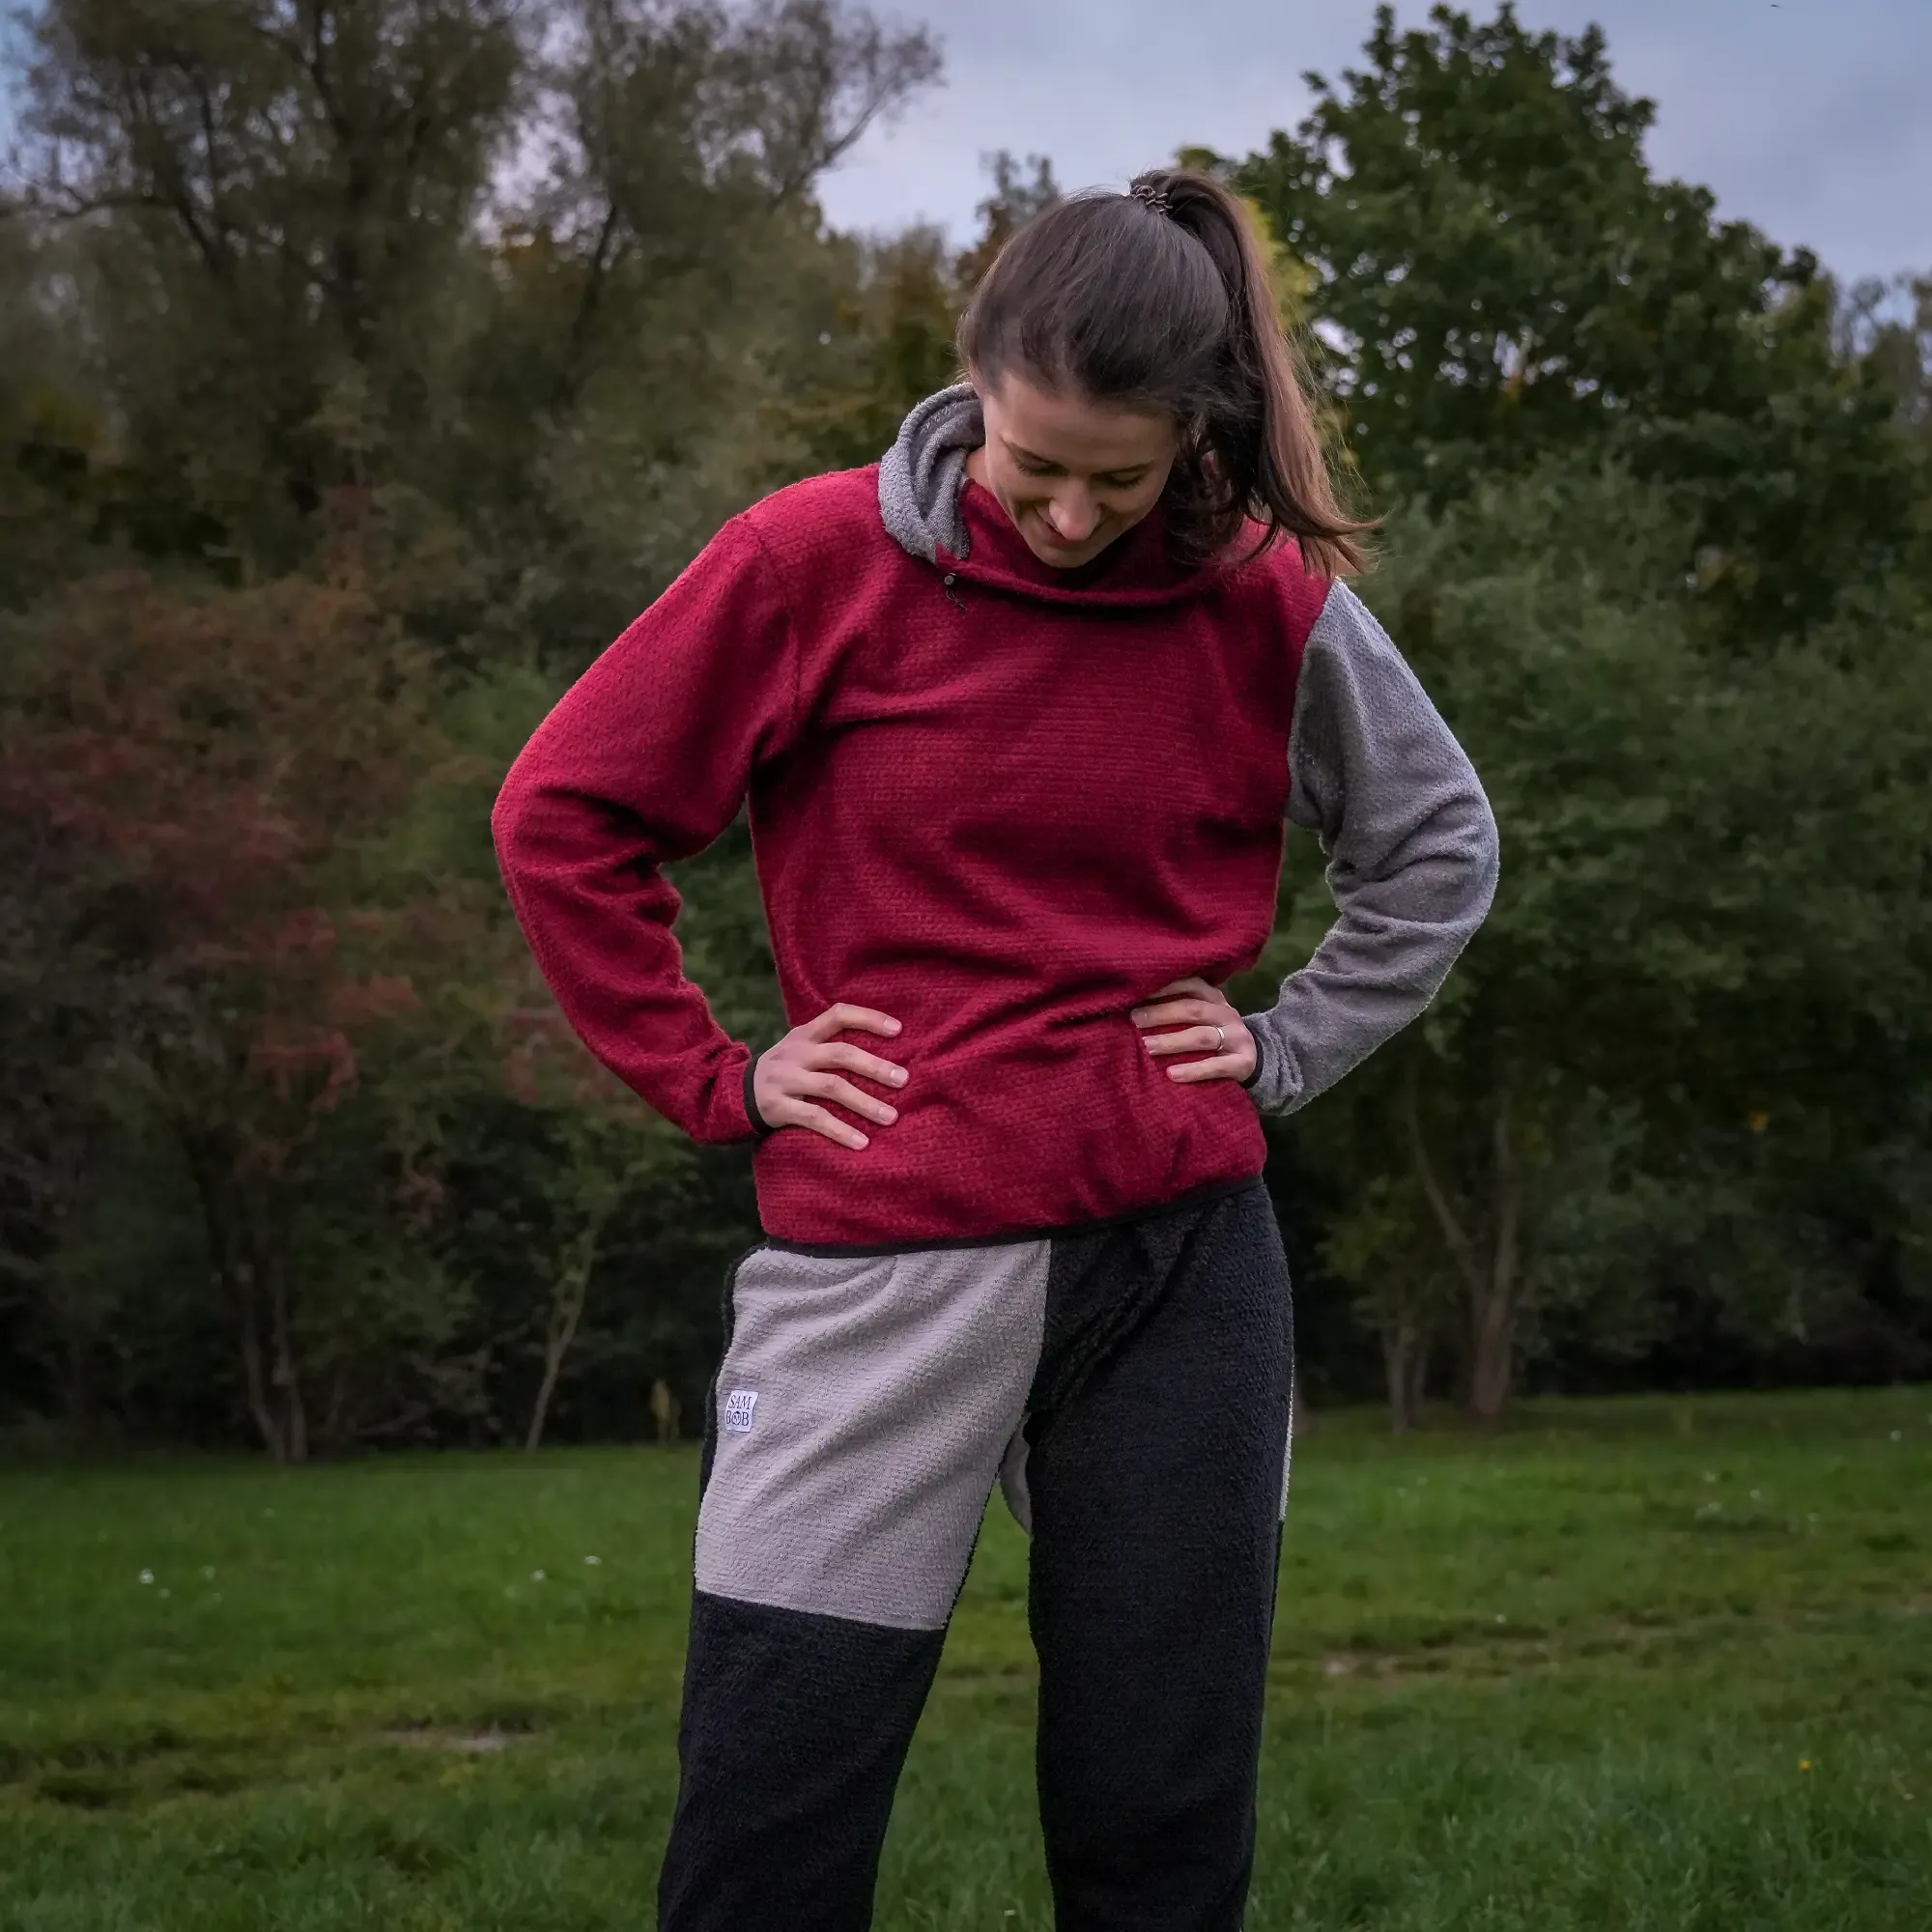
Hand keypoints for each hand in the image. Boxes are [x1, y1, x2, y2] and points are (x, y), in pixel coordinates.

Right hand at [752, 1003, 907, 1149]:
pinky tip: (862, 1142)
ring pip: (831, 1087)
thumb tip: (886, 1054)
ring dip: (865, 1103)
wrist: (733, 1094)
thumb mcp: (799, 1049)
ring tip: (891, 1117)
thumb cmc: (784, 1071)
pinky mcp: (778, 1107)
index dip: (869, 1018)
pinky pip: (814, 1118)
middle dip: (875, 1067)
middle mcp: (796, 1053)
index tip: (899, 1030)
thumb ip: (831, 1045)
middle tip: (904, 1080)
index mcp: (804, 1035)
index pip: (838, 1015)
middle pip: (840, 1053)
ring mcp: (785, 1080)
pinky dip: (840, 1131)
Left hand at [1130, 977, 1256, 1085]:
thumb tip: (1134, 1008)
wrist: (1256, 1061)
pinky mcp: (1242, 1063)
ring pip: (1201, 1037)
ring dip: (1171, 1041)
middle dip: (1161, 1014)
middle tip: (1134, 1021)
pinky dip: (1193, 1071)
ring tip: (1147, 1048)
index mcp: (1214, 999)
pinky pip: (1216, 1066)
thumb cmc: (1214, 1036)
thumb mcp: (1202, 1018)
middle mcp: (1226, 1014)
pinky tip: (1171, 1074)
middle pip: (1193, 1010)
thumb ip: (1178, 1010)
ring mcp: (1237, 1038)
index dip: (1164, 987)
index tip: (1138, 992)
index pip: (1190, 985)